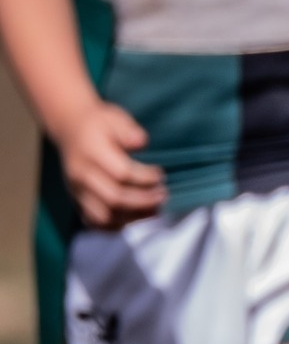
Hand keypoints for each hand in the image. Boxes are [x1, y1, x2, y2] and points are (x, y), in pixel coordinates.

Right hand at [55, 100, 164, 227]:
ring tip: (155, 210)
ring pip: (103, 216)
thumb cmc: (99, 124)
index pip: (121, 174)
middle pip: (113, 198)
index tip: (160, 175)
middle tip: (163, 195)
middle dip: (143, 201)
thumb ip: (128, 130)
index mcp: (90, 153)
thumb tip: (141, 142)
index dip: (145, 178)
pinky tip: (136, 218)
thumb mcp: (114, 117)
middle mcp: (80, 176)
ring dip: (132, 217)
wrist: (70, 128)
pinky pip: (94, 222)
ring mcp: (77, 191)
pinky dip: (116, 226)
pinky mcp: (77, 200)